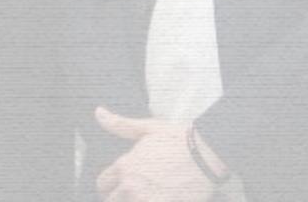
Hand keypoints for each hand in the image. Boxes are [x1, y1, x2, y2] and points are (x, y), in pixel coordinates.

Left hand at [93, 107, 219, 201]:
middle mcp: (131, 185)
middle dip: (120, 197)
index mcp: (125, 166)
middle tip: (134, 192)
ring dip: (132, 200)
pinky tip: (160, 197)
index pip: (103, 183)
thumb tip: (99, 113)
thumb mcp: (148, 129)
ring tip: (145, 195)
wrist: (208, 155)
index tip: (119, 186)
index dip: (110, 185)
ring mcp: (147, 200)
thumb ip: (120, 125)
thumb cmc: (181, 140)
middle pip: (112, 200)